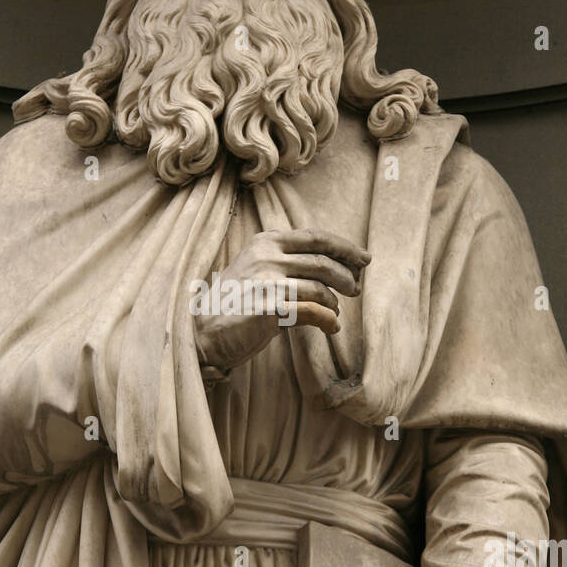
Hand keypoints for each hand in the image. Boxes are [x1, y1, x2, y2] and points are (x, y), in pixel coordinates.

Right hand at [192, 228, 369, 373]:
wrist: (202, 329)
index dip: (345, 248)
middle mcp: (268, 256)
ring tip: (336, 312)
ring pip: (320, 288)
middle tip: (356, 288)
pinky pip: (313, 311)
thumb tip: (331, 266)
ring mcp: (268, 281)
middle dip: (346, 276)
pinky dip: (328, 320)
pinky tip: (330, 328)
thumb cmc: (234, 302)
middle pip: (323, 262)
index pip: (316, 237)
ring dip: (335, 302)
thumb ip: (286, 260)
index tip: (364, 259)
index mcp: (267, 241)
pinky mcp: (270, 308)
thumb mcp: (257, 267)